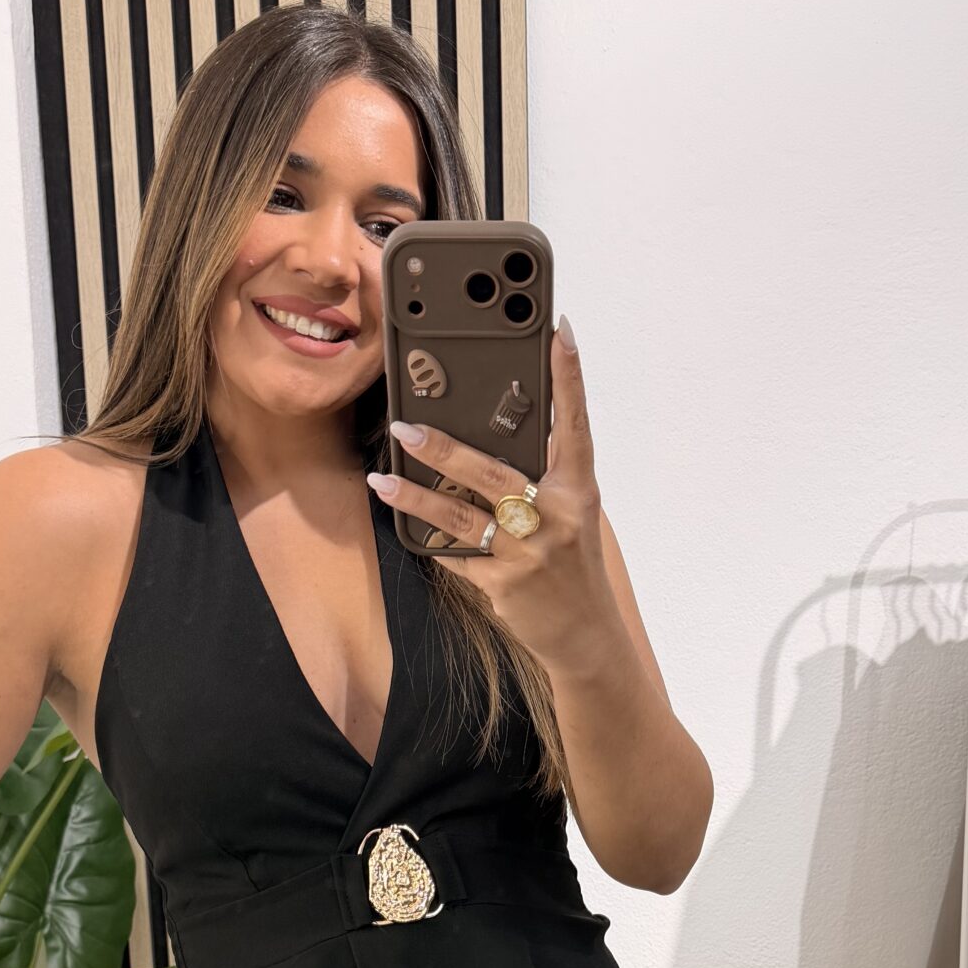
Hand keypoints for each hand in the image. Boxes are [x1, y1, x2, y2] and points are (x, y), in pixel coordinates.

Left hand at [365, 320, 616, 676]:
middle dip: (444, 449)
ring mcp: (528, 553)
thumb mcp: (572, 514)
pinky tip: (406, 523)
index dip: (570, 378)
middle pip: (493, 474)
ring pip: (461, 517)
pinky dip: (432, 539)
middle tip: (405, 428)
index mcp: (578, 490)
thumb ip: (544, 476)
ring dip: (417, 497)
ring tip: (382, 480)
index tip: (561, 332)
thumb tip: (495, 435)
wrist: (585, 634)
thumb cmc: (574, 565)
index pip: (576, 424)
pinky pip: (457, 555)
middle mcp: (555, 517)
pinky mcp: (504, 585)